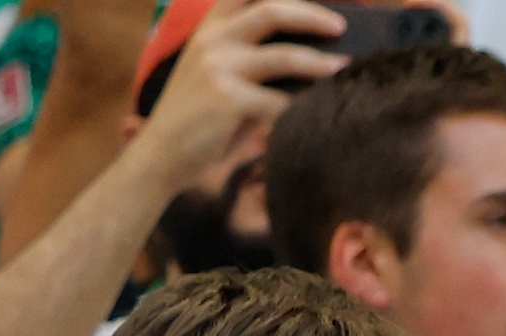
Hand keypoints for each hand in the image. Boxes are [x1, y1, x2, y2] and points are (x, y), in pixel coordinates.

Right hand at [128, 0, 344, 179]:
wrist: (163, 151)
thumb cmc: (199, 115)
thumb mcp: (213, 70)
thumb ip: (246, 52)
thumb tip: (307, 52)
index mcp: (209, 28)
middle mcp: (212, 40)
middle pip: (270, 10)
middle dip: (311, 16)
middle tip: (339, 26)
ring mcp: (218, 67)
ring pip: (283, 56)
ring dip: (320, 63)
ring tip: (343, 69)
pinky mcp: (227, 99)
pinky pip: (281, 101)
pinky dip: (306, 107)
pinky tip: (320, 112)